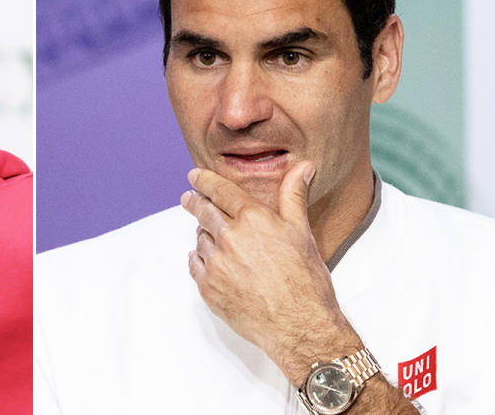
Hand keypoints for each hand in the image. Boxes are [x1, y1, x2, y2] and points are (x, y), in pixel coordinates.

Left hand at [181, 162, 360, 383]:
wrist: (299, 326)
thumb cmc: (305, 281)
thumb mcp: (301, 232)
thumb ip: (294, 196)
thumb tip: (302, 167)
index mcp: (252, 218)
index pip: (220, 191)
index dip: (205, 181)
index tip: (194, 176)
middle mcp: (229, 237)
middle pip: (203, 212)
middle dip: (194, 202)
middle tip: (189, 199)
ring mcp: (216, 263)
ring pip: (200, 239)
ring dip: (204, 235)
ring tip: (214, 238)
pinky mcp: (208, 287)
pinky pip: (195, 264)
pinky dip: (200, 260)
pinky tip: (210, 261)